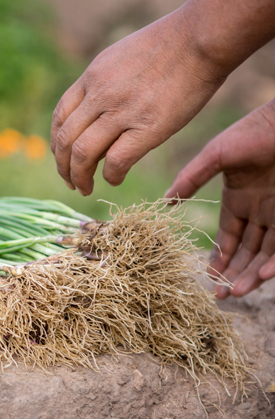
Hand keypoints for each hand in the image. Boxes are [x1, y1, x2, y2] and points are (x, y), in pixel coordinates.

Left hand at [51, 10, 225, 194]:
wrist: (201, 37)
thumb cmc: (170, 44)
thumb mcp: (121, 57)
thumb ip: (104, 84)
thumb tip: (96, 112)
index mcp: (92, 77)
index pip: (59, 116)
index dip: (56, 143)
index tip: (61, 157)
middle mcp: (99, 94)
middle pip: (65, 139)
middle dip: (62, 166)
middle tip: (69, 181)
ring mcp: (121, 110)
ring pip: (82, 154)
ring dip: (79, 177)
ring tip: (84, 188)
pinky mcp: (148, 127)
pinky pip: (116, 161)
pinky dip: (111, 175)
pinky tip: (114, 179)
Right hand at [166, 99, 274, 298]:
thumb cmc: (250, 133)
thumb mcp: (214, 157)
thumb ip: (190, 180)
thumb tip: (165, 201)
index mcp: (238, 199)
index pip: (229, 238)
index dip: (219, 258)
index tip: (209, 278)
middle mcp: (260, 211)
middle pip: (247, 252)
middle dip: (234, 274)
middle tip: (221, 296)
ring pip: (265, 254)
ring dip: (251, 275)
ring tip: (237, 292)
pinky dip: (274, 263)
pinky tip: (260, 275)